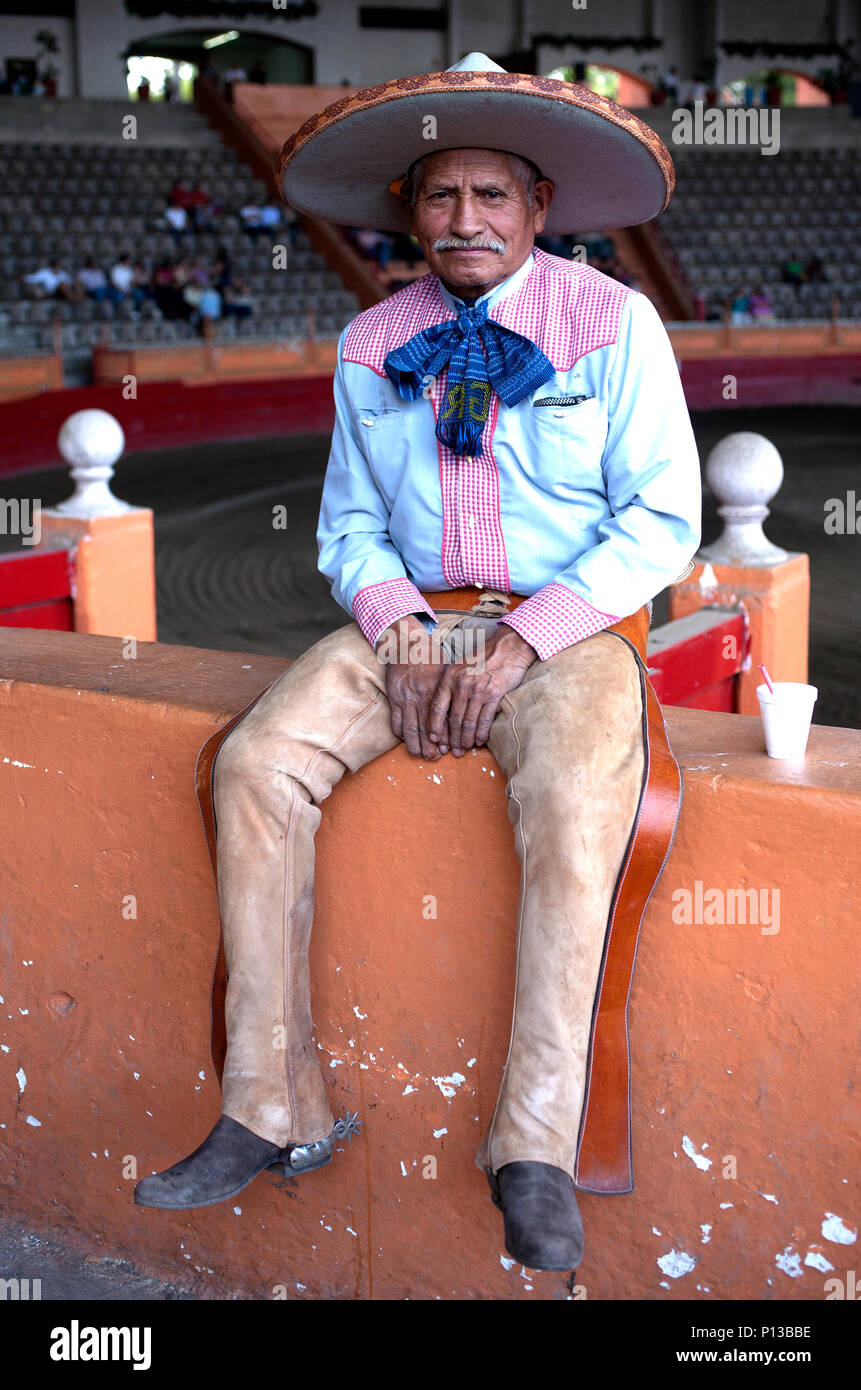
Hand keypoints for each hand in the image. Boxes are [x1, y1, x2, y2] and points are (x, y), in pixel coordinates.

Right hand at [380, 615, 451, 759]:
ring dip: (414, 744)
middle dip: (430, 746)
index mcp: (437, 691)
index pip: (442, 720)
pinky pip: (396, 721)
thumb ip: (453, 688)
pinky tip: (405, 739)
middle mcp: (422, 697)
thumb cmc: (430, 655)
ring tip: (419, 754)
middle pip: (426, 729)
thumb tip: (464, 705)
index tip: (449, 747)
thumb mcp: (447, 669)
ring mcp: (406, 698)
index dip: (445, 736)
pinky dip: (400, 733)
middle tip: (435, 757)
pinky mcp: (394, 698)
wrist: (407, 643)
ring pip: (410, 729)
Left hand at [427, 624, 537, 756]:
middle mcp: (461, 684)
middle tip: (452, 751)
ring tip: (464, 748)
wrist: (507, 648)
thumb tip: (443, 709)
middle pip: (453, 719)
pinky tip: (480, 741)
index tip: (433, 739)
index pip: (437, 707)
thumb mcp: (460, 666)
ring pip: (468, 722)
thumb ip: (450, 684)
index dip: (434, 725)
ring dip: (466, 739)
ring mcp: (478, 690)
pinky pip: (485, 719)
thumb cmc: (482, 658)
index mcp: (449, 677)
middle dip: (452, 738)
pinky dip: (482, 733)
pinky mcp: (494, 694)